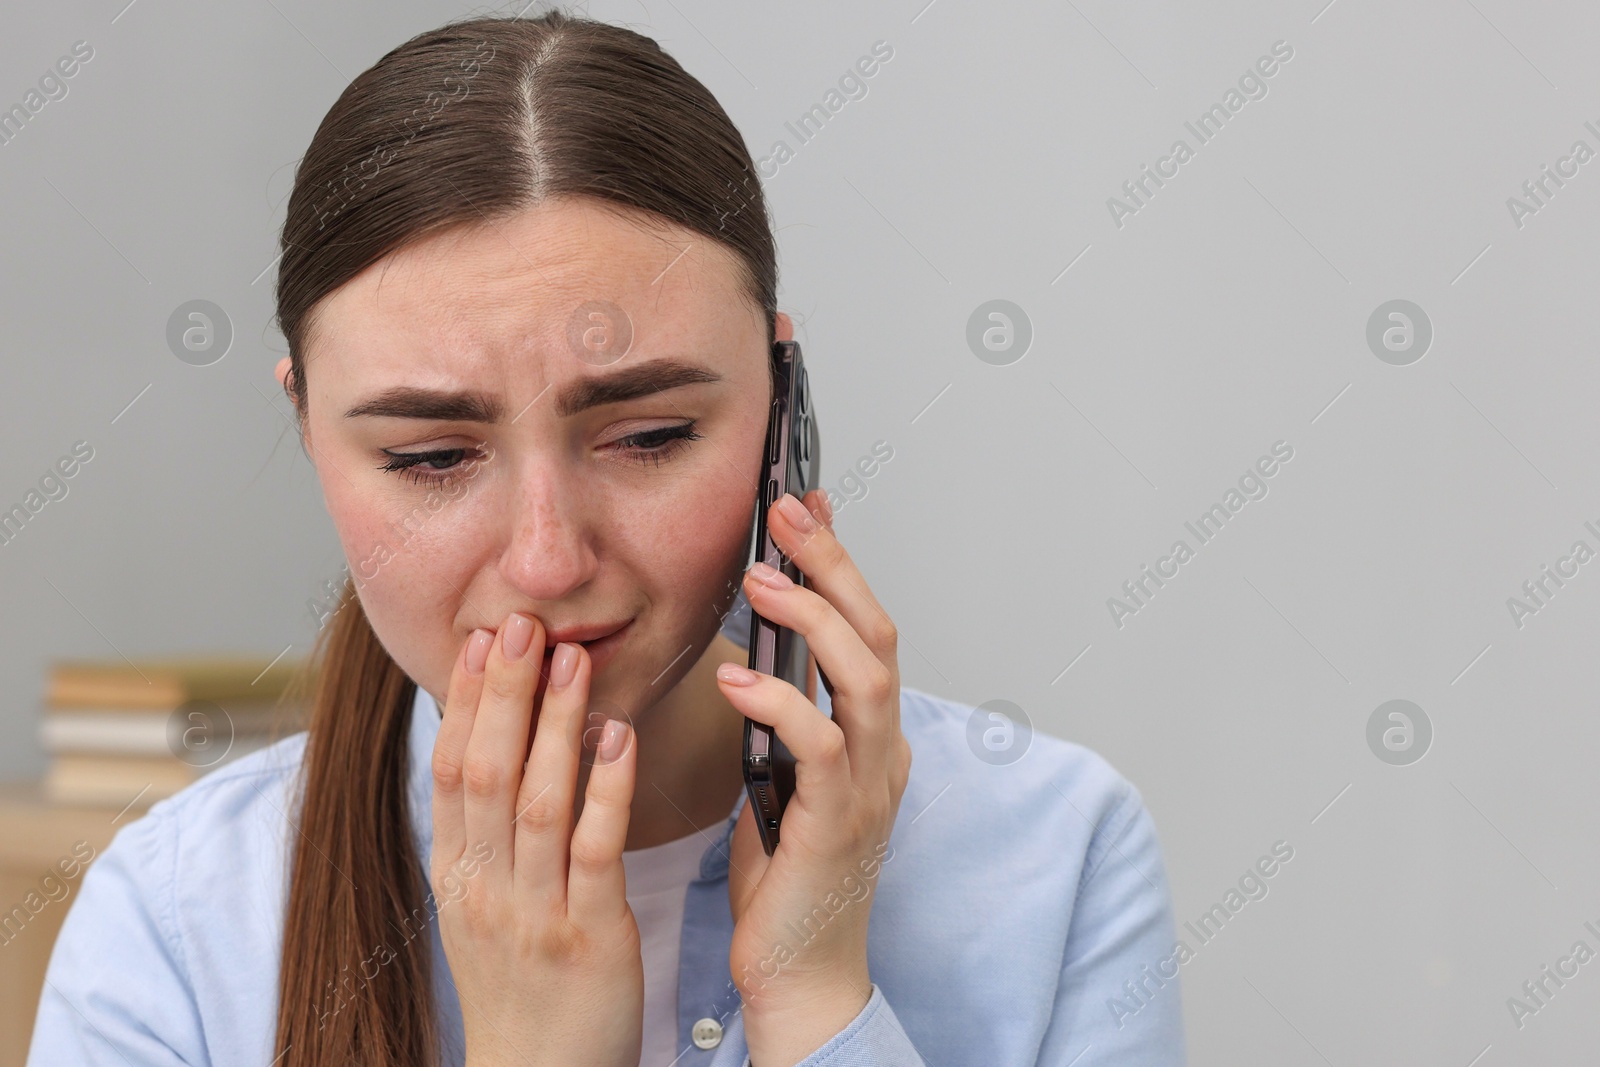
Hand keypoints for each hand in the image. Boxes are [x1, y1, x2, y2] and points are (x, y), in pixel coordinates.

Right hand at [430, 611, 643, 1066]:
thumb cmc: (523, 988)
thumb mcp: (484, 908)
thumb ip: (487, 835)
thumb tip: (493, 749)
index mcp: (457, 876)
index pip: (450, 770)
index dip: (467, 703)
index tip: (483, 639)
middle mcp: (484, 888)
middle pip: (485, 772)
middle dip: (505, 694)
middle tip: (523, 624)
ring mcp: (533, 913)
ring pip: (537, 802)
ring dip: (555, 724)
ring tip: (573, 659)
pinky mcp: (588, 937)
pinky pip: (595, 852)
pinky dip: (606, 790)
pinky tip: (618, 738)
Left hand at [716, 489, 912, 1066]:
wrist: (800, 971)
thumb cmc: (785, 881)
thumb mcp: (779, 779)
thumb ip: (779, 724)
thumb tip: (751, 659)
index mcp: (870, 738)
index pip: (865, 630)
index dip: (840, 564)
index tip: (807, 506)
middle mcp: (883, 752)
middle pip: (878, 634)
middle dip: (835, 564)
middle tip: (786, 512)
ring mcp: (870, 785)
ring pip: (865, 675)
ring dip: (815, 618)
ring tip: (761, 580)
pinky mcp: (839, 821)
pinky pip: (820, 743)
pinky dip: (780, 700)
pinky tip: (736, 676)